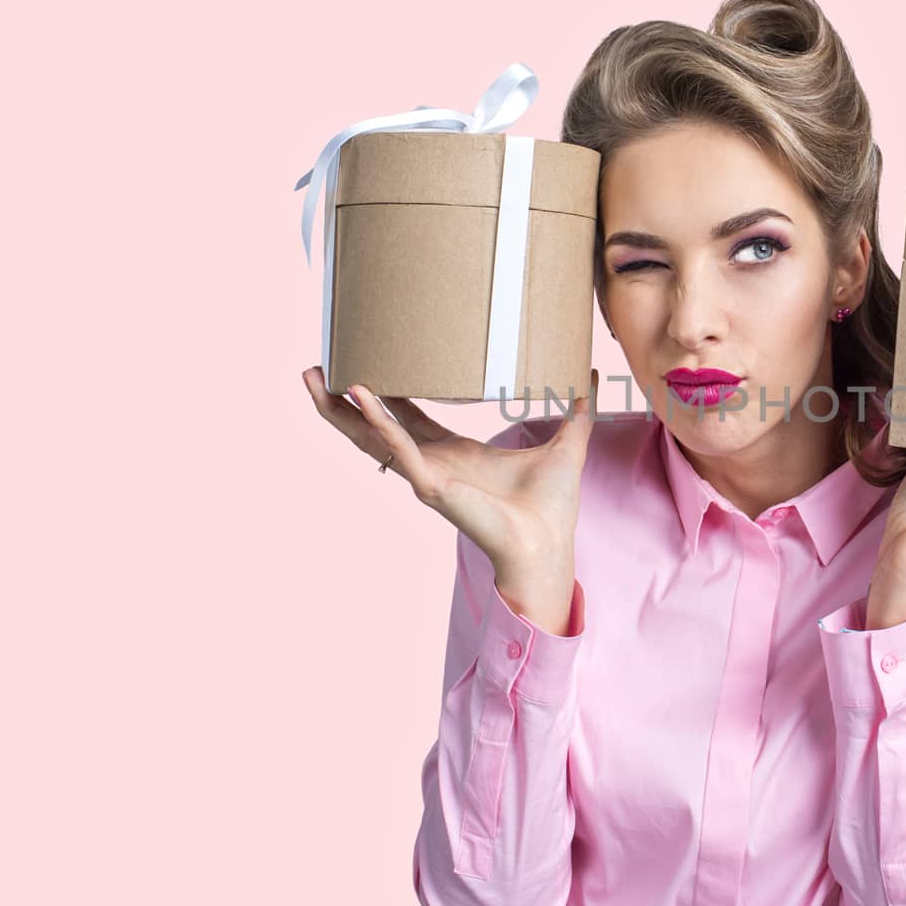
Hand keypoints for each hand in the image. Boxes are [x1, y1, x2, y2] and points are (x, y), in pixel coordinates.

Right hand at [302, 366, 599, 574]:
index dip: (385, 393)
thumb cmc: (552, 505)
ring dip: (339, 409)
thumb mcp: (566, 442)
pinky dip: (377, 422)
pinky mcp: (430, 485)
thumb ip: (577, 407)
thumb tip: (592, 373)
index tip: (366, 364)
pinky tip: (359, 396)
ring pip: (370, 438)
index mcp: (455, 453)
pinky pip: (396, 448)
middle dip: (342, 400)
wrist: (550, 541)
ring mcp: (426, 474)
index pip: (408, 418)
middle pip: (374, 426)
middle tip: (317, 367)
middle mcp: (432, 463)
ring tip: (313, 377)